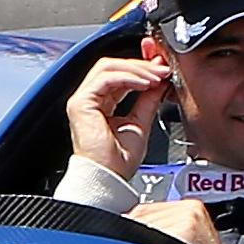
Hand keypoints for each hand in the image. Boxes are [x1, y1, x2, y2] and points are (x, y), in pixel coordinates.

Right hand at [67, 55, 163, 185]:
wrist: (109, 180)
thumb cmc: (119, 162)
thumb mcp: (141, 122)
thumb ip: (149, 99)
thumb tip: (161, 81)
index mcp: (101, 104)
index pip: (119, 74)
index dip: (140, 65)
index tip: (160, 65)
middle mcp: (89, 99)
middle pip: (112, 66)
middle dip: (140, 63)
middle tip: (162, 67)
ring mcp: (83, 100)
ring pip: (108, 67)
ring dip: (136, 69)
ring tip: (157, 76)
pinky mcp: (81, 103)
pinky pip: (105, 79)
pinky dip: (128, 77)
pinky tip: (145, 83)